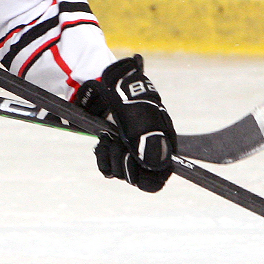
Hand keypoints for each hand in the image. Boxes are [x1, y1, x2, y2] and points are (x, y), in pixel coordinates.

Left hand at [73, 55, 175, 191]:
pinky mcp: (112, 150)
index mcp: (162, 141)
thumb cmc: (125, 95)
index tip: (137, 169)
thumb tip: (157, 164)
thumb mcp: (139, 113)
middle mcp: (146, 149)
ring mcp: (129, 150)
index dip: (150, 178)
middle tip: (118, 144)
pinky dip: (102, 156)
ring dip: (112, 156)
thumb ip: (149, 138)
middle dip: (126, 164)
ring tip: (108, 137)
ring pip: (121, 172)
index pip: (161, 176)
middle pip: (139, 178)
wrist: (101, 85)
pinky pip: (107, 167)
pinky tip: (102, 141)